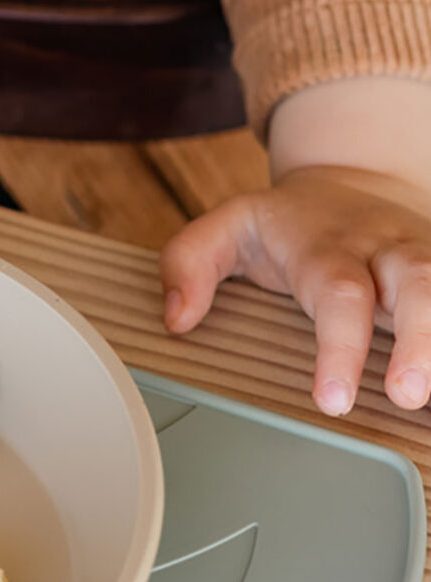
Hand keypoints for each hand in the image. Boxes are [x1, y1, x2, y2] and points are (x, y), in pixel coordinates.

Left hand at [163, 165, 430, 418]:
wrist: (352, 181)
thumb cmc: (287, 222)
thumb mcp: (227, 226)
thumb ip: (188, 263)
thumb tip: (176, 317)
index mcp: (328, 245)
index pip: (337, 293)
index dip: (338, 346)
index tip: (331, 399)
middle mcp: (387, 252)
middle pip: (418, 287)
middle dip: (421, 342)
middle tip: (407, 395)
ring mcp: (426, 261)